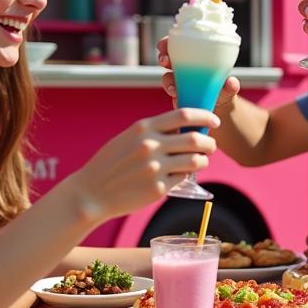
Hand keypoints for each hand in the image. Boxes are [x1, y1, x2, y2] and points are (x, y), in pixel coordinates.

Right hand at [72, 108, 219, 220]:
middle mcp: (151, 145)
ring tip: (201, 161)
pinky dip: (188, 175)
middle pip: (195, 138)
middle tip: (211, 145)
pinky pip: (183, 178)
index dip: (205, 116)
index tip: (214, 121)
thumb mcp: (128, 138)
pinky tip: (183, 174)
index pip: (184, 114)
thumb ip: (153, 132)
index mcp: (144, 128)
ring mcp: (155, 168)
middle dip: (209, 142)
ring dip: (204, 160)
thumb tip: (184, 127)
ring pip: (195, 160)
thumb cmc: (111, 163)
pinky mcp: (158, 188)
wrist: (92, 193)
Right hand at [158, 37, 240, 111]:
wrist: (219, 105)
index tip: (164, 44)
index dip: (168, 41)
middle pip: (167, 57)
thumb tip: (232, 83)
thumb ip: (230, 85)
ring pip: (166, 77)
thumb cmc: (223, 89)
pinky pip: (171, 93)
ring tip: (174, 89)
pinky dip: (172, 95)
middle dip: (163, 57)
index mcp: (195, 57)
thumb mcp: (228, 86)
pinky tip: (177, 99)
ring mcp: (178, 81)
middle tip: (164, 61)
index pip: (178, 43)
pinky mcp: (177, 95)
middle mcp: (185, 66)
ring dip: (167, 81)